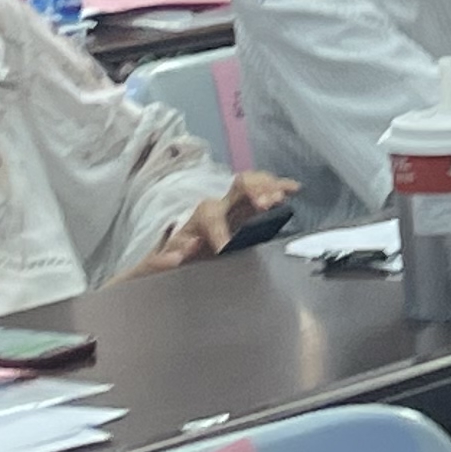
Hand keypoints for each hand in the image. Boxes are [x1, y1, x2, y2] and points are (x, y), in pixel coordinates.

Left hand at [138, 170, 298, 271]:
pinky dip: (279, 187)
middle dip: (253, 192)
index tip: (226, 251)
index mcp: (197, 220)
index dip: (220, 234)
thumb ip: (159, 263)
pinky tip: (293, 188)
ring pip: (254, 186)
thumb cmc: (169, 262)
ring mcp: (234, 206)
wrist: (171, 258)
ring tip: (280, 195)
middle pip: (238, 188)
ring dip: (269, 188)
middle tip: (265, 204)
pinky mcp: (246, 211)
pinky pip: (264, 193)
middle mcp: (218, 207)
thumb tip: (173, 258)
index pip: (212, 220)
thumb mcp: (157, 266)